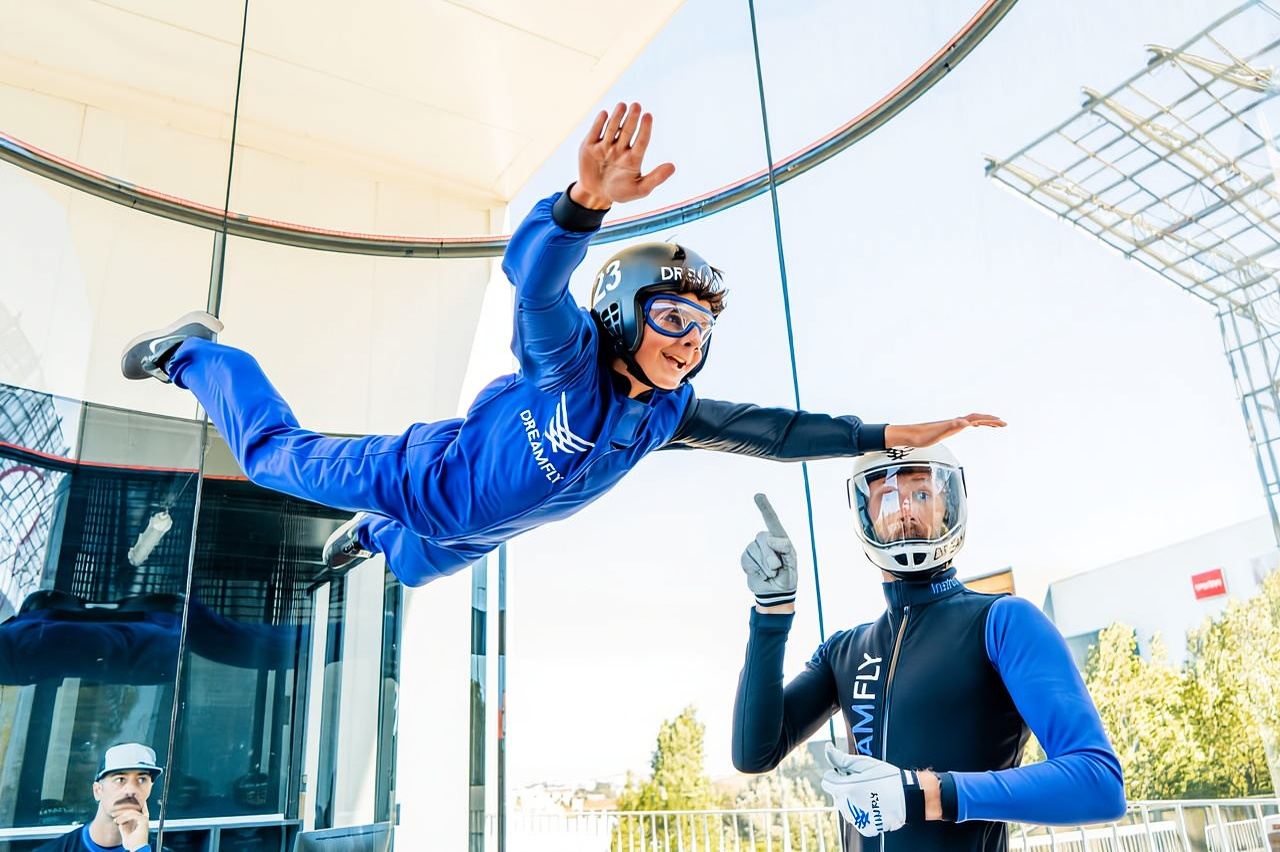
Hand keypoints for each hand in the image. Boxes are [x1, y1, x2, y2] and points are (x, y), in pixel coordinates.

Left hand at [112, 799, 149, 850]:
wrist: (138, 849)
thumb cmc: (133, 844)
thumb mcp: (125, 834)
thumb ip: (124, 827)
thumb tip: (120, 822)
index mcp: (141, 821)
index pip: (134, 810)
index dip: (124, 810)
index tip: (115, 813)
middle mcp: (144, 818)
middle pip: (133, 809)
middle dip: (122, 811)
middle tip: (113, 814)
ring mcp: (144, 819)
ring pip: (131, 811)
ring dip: (121, 815)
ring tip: (115, 820)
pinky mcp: (144, 820)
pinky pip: (132, 815)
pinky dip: (124, 818)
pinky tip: (118, 822)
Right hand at [572, 102, 674, 209]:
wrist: (595, 195)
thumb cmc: (620, 192)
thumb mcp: (639, 189)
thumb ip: (655, 178)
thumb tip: (673, 167)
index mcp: (634, 157)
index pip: (642, 141)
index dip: (645, 129)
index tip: (648, 116)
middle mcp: (620, 148)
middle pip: (628, 131)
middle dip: (632, 119)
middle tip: (636, 106)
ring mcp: (605, 146)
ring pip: (612, 129)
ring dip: (617, 117)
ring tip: (622, 106)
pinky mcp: (590, 146)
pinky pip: (595, 132)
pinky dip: (599, 123)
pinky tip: (604, 114)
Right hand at [741, 494, 797, 609]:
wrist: (775, 593)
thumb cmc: (787, 576)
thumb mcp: (792, 564)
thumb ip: (786, 550)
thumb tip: (772, 539)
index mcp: (780, 538)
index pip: (772, 520)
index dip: (765, 508)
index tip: (758, 496)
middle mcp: (766, 540)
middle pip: (763, 540)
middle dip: (770, 558)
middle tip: (777, 569)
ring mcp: (755, 548)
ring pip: (754, 552)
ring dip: (764, 567)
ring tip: (770, 574)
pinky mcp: (746, 558)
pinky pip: (746, 560)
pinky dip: (754, 571)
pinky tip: (760, 575)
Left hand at [821, 743, 906, 837]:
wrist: (909, 796)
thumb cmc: (888, 778)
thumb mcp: (864, 763)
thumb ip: (842, 758)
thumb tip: (828, 749)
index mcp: (846, 789)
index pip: (827, 782)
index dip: (837, 775)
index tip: (849, 774)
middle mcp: (849, 806)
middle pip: (836, 794)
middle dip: (844, 787)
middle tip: (862, 783)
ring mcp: (857, 819)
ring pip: (845, 807)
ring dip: (852, 800)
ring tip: (869, 794)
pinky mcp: (866, 828)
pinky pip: (857, 819)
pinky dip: (862, 812)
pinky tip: (873, 804)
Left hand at [884, 413, 1004, 448]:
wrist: (911, 435)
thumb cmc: (924, 435)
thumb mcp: (939, 432)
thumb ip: (952, 425)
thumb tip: (964, 422)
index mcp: (956, 422)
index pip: (977, 419)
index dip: (989, 420)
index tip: (1001, 422)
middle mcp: (955, 421)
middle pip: (977, 418)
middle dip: (991, 420)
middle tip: (1004, 424)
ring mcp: (952, 424)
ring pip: (973, 421)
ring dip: (985, 422)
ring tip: (995, 425)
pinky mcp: (948, 428)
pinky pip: (965, 424)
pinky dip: (974, 424)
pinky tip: (974, 426)